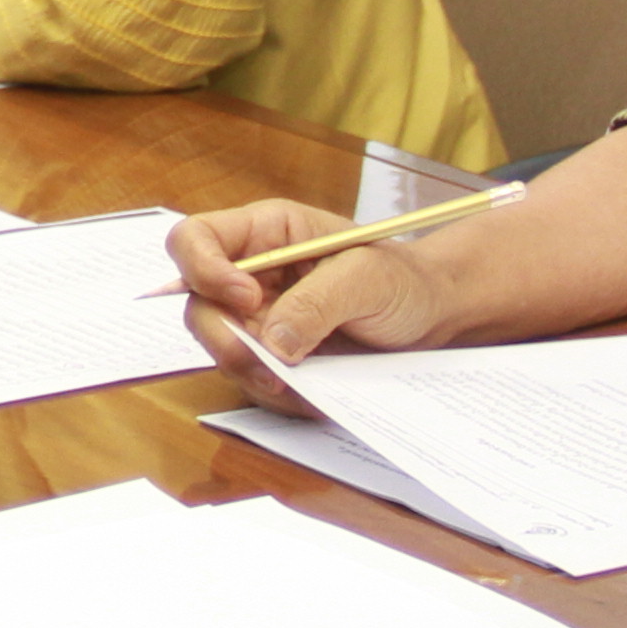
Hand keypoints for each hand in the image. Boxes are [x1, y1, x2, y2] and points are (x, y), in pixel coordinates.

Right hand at [165, 199, 452, 387]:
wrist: (431, 320)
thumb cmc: (403, 281)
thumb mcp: (367, 278)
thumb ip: (317, 302)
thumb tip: (273, 342)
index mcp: (266, 233)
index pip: (195, 240)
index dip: (203, 269)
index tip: (247, 300)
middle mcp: (251, 275)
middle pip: (198, 304)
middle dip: (226, 339)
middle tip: (269, 365)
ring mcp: (258, 318)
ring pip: (221, 349)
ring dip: (255, 373)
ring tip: (305, 384)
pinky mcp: (272, 355)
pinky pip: (252, 379)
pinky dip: (279, 394)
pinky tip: (315, 393)